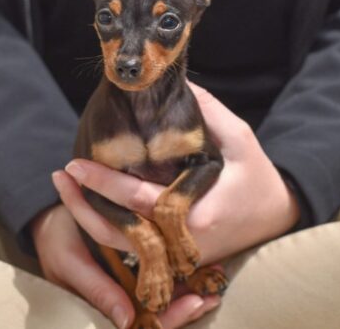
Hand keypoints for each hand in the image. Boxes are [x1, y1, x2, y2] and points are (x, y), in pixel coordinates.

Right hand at [31, 203, 218, 328]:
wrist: (51, 211)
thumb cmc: (57, 238)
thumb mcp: (70, 262)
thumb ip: (96, 290)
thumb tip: (125, 321)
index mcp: (105, 304)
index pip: (143, 324)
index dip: (171, 318)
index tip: (195, 303)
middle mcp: (121, 296)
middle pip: (160, 313)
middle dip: (186, 308)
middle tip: (211, 297)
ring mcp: (129, 280)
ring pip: (164, 296)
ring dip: (190, 291)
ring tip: (215, 284)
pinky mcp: (135, 262)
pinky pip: (160, 274)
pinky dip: (182, 272)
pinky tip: (204, 264)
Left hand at [56, 82, 299, 264]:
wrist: (277, 215)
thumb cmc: (259, 177)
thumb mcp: (240, 139)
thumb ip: (208, 112)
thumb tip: (175, 87)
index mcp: (199, 214)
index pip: (141, 201)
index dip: (106, 183)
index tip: (77, 164)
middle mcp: (183, 241)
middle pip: (122, 230)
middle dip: (86, 204)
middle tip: (62, 175)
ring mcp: (177, 252)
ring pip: (123, 244)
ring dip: (91, 217)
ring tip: (67, 189)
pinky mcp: (174, 252)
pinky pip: (134, 244)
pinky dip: (109, 225)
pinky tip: (90, 203)